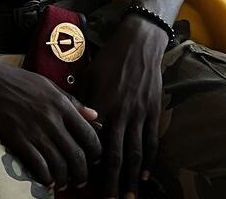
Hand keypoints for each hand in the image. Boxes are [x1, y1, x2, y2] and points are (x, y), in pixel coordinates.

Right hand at [0, 56, 100, 190]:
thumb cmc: (19, 80)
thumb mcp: (50, 86)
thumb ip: (73, 102)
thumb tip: (95, 116)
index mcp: (62, 105)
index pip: (88, 135)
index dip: (95, 151)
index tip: (93, 158)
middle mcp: (52, 120)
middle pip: (76, 155)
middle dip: (82, 173)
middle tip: (81, 179)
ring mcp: (35, 131)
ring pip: (59, 165)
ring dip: (65, 179)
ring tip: (64, 183)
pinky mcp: (18, 140)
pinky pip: (38, 166)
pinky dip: (46, 178)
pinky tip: (47, 180)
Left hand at [84, 14, 166, 198]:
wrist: (139, 43)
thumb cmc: (109, 58)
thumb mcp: (89, 77)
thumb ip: (83, 102)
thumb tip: (73, 122)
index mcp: (101, 104)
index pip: (94, 141)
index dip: (89, 162)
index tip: (83, 178)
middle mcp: (121, 113)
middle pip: (116, 154)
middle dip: (112, 181)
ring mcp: (139, 114)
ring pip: (136, 153)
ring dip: (133, 178)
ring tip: (130, 197)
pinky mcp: (153, 112)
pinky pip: (151, 141)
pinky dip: (149, 161)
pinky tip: (146, 176)